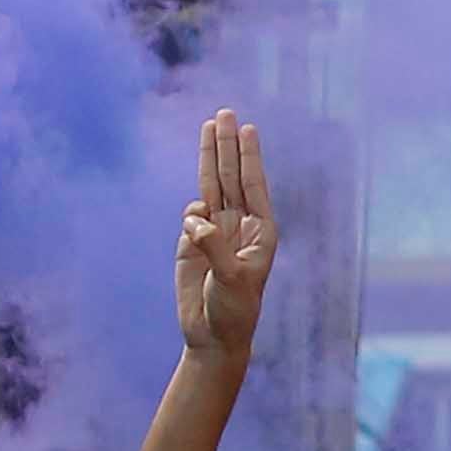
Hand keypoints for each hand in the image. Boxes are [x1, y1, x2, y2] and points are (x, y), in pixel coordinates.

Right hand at [176, 105, 273, 366]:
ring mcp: (215, 233)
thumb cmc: (234, 311)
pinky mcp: (192, 244)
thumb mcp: (232, 279)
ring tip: (208, 126)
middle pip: (232, 176)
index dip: (249, 155)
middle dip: (227, 145)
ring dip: (209, 157)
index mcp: (261, 232)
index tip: (246, 127)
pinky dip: (190, 216)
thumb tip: (195, 217)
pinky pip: (190, 218)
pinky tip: (194, 226)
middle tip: (224, 112)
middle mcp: (240, 226)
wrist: (213, 337)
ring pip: (211, 186)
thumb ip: (214, 246)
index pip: (253, 184)